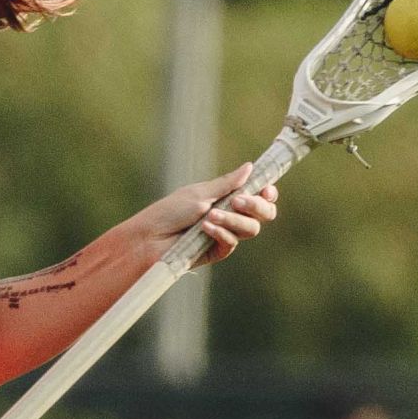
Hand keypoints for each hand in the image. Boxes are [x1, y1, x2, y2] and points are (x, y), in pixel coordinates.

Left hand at [128, 168, 279, 264]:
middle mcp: (230, 216)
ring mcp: (225, 234)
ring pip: (251, 229)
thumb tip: (250, 167)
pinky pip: (232, 243)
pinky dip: (221, 233)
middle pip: (263, 214)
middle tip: (238, 201)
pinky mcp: (217, 251)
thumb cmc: (170, 211)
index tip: (266, 189)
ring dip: (233, 219)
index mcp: (227, 198)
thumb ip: (228, 184)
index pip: (259, 196)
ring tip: (210, 215)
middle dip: (256, 206)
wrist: (149, 237)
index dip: (267, 193)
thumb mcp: (200, 193)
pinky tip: (205, 228)